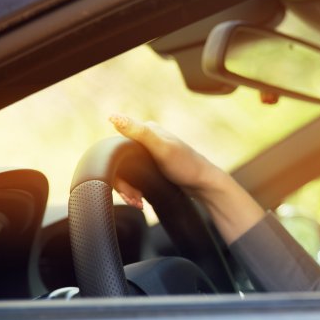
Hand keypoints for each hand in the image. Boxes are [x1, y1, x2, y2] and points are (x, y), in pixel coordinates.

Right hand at [108, 114, 263, 241]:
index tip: (128, 190)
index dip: (116, 171)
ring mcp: (148, 153)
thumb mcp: (162, 149)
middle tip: (135, 200)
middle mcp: (146, 139)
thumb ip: (139, 133)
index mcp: (146, 129)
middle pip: (121, 163)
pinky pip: (134, 178)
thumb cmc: (186, 166)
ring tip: (138, 202)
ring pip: (126, 172)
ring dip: (128, 190)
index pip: (116, 149)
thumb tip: (114, 117)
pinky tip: (140, 199)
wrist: (205, 184)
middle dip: (124, 185)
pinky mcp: (151, 166)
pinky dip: (134, 190)